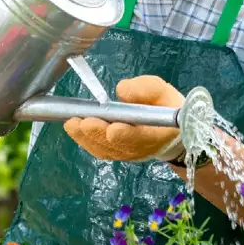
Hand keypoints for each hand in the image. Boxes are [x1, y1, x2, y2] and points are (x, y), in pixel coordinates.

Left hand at [64, 76, 184, 161]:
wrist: (171, 131)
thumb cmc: (165, 107)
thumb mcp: (162, 91)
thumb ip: (144, 89)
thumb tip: (121, 90)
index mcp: (158, 133)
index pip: (141, 137)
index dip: (126, 134)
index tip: (113, 129)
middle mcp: (141, 148)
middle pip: (117, 145)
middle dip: (97, 133)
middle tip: (81, 121)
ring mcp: (128, 154)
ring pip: (105, 150)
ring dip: (87, 138)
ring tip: (72, 124)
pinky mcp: (117, 154)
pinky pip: (100, 151)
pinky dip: (86, 141)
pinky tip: (75, 130)